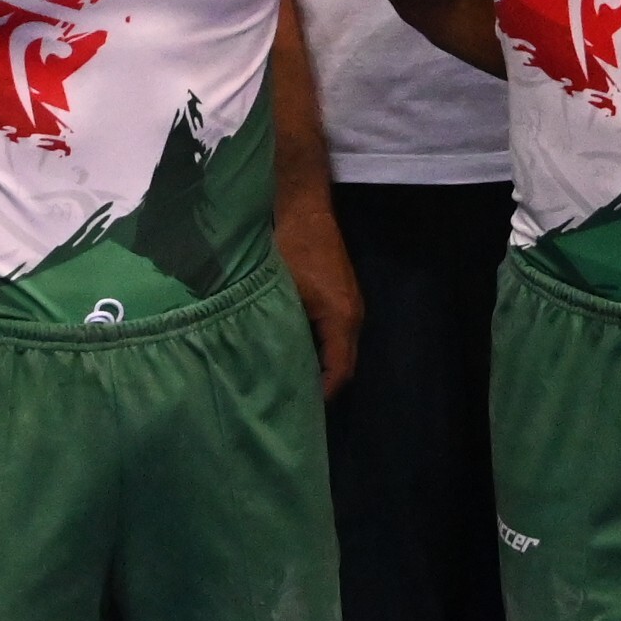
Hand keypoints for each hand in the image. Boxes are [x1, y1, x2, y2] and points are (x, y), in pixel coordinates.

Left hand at [274, 198, 362, 397]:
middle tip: (293, 400)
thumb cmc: (290, 250)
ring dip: (322, 366)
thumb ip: (279, 331)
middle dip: (323, 384)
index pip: (339, 371)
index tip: (298, 409)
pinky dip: (322, 349)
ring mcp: (351, 306)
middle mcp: (354, 316)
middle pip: (345, 364)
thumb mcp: (280, 293)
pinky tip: (298, 353)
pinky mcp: (343, 298)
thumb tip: (267, 365)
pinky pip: (337, 335)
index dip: (321, 393)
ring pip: (341, 349)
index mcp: (342, 318)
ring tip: (293, 381)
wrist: (305, 210)